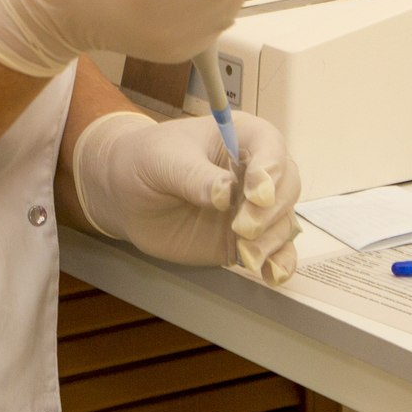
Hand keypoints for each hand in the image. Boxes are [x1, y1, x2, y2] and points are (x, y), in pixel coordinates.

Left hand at [71, 109, 300, 286]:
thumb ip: (195, 177)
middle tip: (243, 228)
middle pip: (285, 187)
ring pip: (282, 221)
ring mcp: (251, 207)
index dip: (270, 170)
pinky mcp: (244, 238)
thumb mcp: (164, 160)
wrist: (125, 193)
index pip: (270, 147)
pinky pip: (273, 251)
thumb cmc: (146, 161)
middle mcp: (254, 171)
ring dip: (272, 241)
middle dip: (270, 210)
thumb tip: (224, 195)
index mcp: (241, 136)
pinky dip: (279, 263)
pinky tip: (272, 275)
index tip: (256, 195)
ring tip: (247, 256)